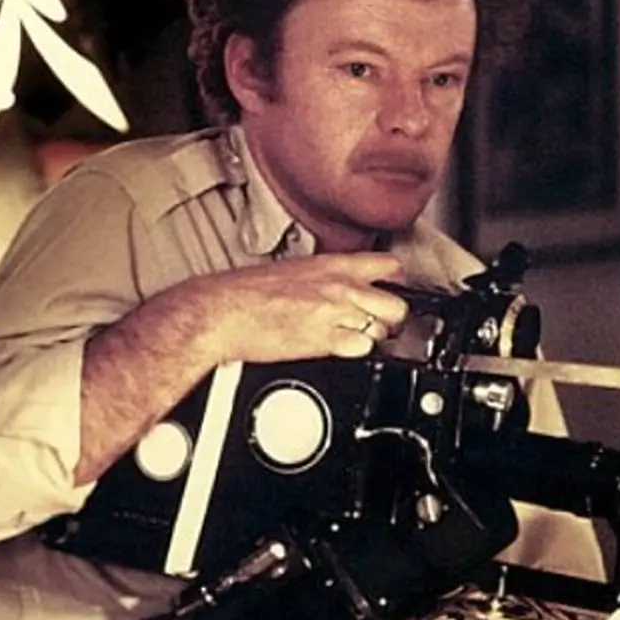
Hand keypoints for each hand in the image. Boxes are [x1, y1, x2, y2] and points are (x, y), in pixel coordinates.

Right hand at [188, 253, 408, 364]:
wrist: (222, 311)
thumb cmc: (244, 292)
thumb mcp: (291, 270)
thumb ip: (322, 278)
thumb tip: (336, 288)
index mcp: (331, 265)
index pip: (388, 266)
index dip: (396, 282)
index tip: (393, 292)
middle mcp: (339, 286)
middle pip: (396, 304)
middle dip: (391, 319)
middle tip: (377, 326)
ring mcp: (334, 313)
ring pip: (384, 329)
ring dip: (374, 338)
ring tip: (353, 340)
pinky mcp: (325, 340)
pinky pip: (363, 349)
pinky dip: (356, 354)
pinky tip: (340, 351)